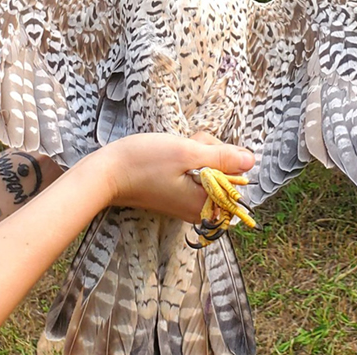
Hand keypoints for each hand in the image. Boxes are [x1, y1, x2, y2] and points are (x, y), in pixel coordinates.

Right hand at [88, 132, 254, 222]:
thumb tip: (251, 161)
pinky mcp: (176, 195)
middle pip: (224, 173)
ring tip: (172, 151)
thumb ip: (222, 157)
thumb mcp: (186, 153)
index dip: (224, 156)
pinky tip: (168, 156)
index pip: (237, 177)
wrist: (105, 174)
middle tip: (184, 147)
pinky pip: (193, 174)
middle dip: (208, 152)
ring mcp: (186, 202)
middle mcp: (199, 208)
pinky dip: (185, 161)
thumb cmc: (142, 163)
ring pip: (208, 170)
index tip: (202, 149)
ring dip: (195, 153)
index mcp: (205, 203)